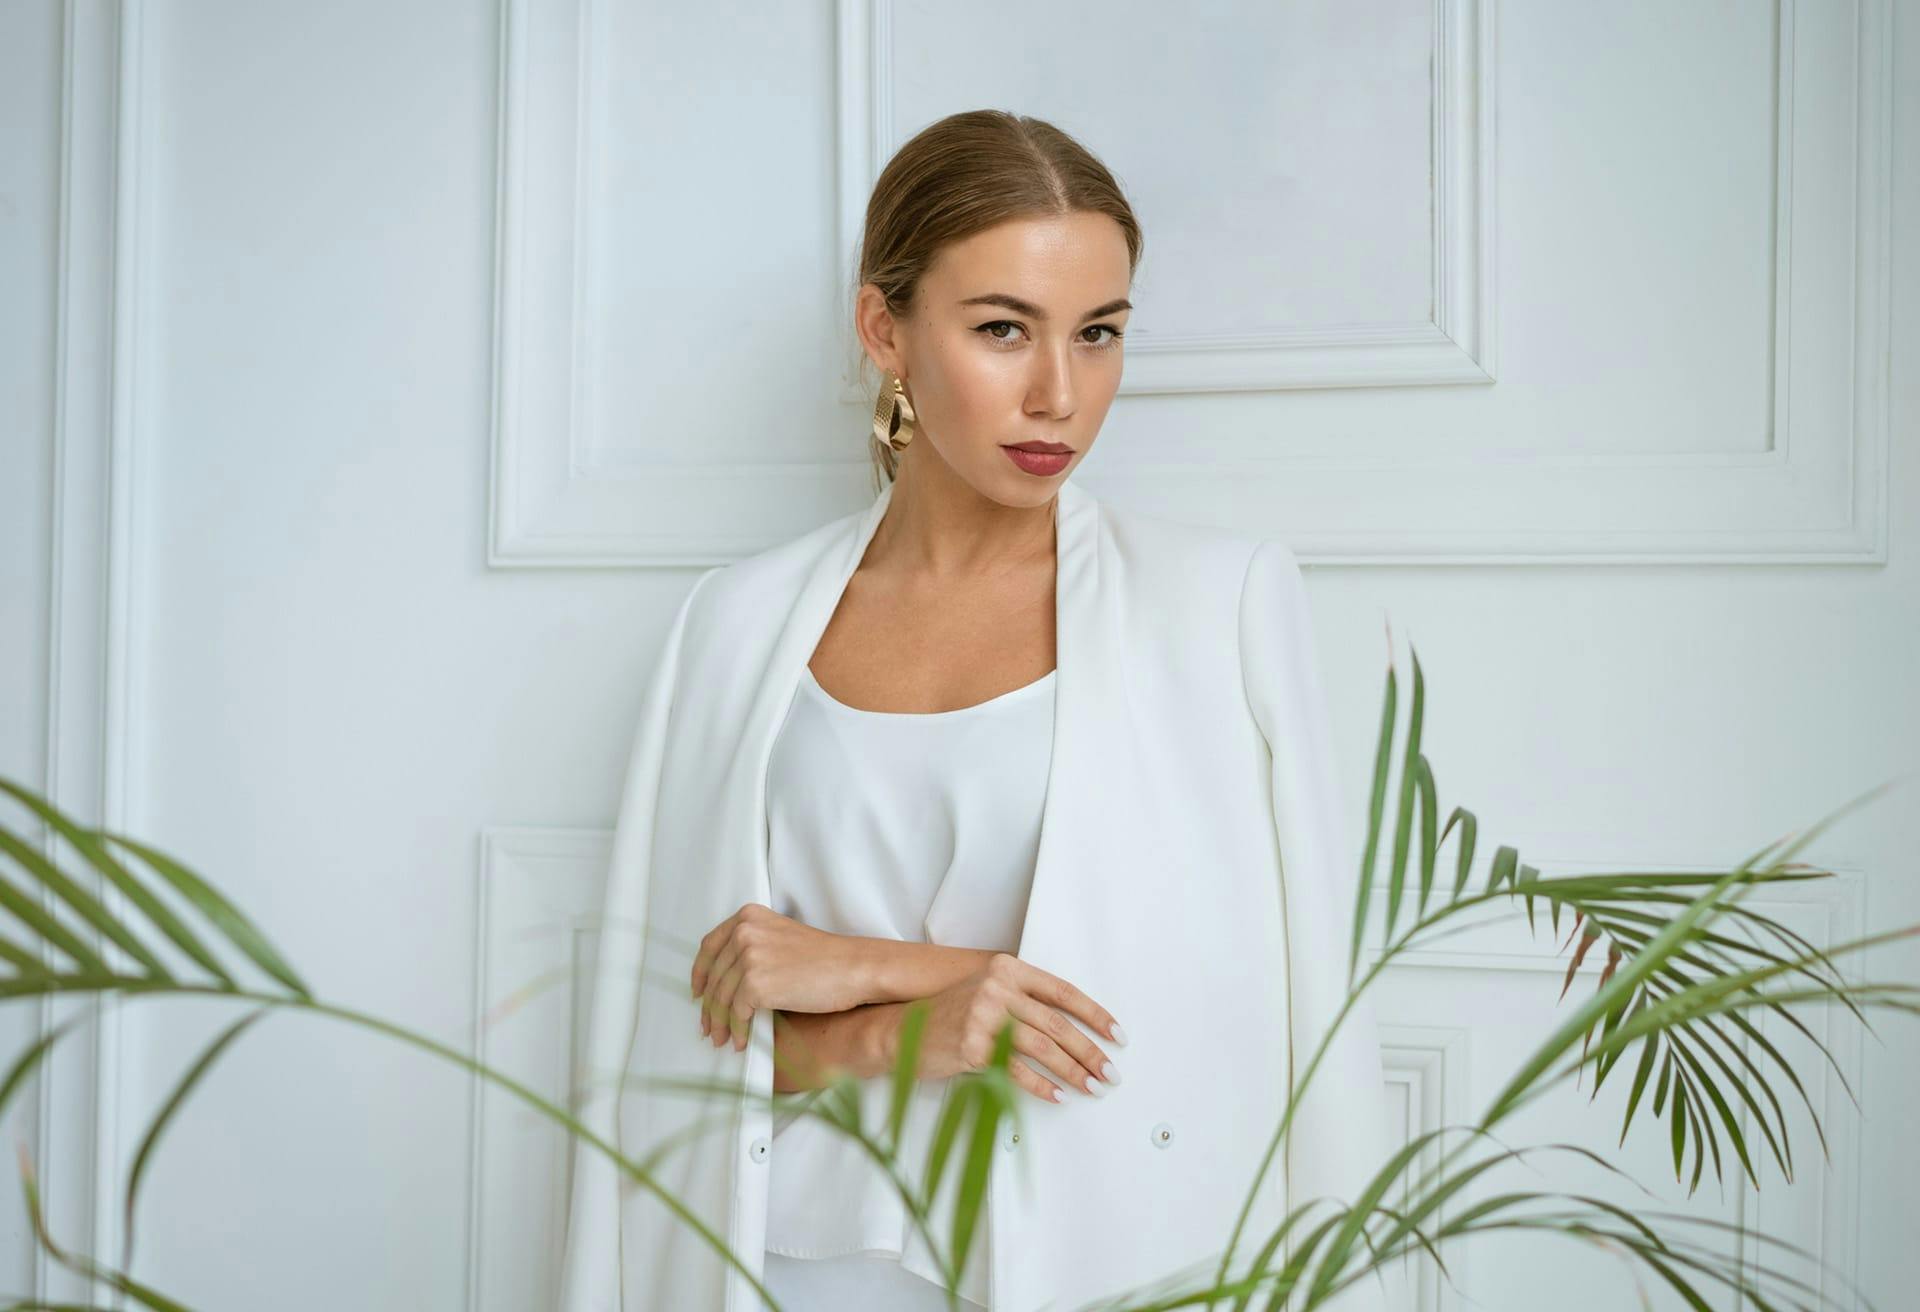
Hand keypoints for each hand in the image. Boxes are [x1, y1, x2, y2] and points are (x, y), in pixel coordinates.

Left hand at [690, 903, 872, 1050]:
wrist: (854, 968)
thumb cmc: (826, 958)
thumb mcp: (781, 937)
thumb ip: (753, 946)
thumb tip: (728, 981)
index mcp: (748, 916)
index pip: (710, 946)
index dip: (700, 974)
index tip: (698, 993)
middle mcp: (744, 932)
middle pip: (713, 977)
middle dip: (709, 1006)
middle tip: (708, 1027)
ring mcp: (749, 957)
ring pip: (721, 998)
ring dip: (720, 1024)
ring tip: (722, 1040)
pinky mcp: (756, 983)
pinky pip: (737, 1014)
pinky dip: (737, 1031)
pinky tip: (741, 1042)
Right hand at [910, 952, 1121, 1102]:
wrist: (901, 1032)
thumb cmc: (952, 1016)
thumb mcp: (989, 994)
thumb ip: (1025, 1001)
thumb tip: (1077, 1032)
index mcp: (1007, 968)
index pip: (1062, 991)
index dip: (1094, 1014)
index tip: (1117, 1035)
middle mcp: (996, 987)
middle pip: (1057, 1023)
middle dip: (1089, 1052)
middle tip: (1110, 1072)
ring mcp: (982, 1016)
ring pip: (1043, 1047)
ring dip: (1074, 1072)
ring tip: (1093, 1087)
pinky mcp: (971, 1046)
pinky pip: (1017, 1070)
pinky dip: (1043, 1086)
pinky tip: (1059, 1096)